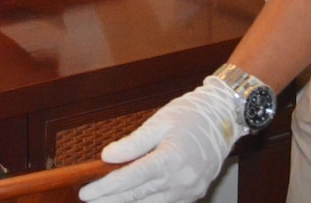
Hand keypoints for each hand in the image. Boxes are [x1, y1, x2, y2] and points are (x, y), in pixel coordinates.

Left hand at [78, 77, 241, 202]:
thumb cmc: (189, 115)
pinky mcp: (194, 193)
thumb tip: (107, 156)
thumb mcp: (158, 123)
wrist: (224, 118)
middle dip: (110, 201)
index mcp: (171, 159)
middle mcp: (181, 180)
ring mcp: (189, 190)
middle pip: (138, 196)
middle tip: (89, 202)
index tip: (86, 193)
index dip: (106, 187)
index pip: (130, 178)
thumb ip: (133, 143)